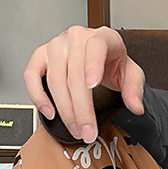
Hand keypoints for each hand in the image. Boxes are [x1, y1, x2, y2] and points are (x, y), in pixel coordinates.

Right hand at [23, 25, 144, 142]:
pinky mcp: (41, 55)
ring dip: (64, 110)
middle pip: (74, 75)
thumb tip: (136, 107)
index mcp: (103, 37)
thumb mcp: (131, 74)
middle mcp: (77, 37)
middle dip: (81, 109)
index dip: (93, 66)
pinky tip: (50, 112)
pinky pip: (31, 75)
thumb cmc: (114, 62)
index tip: (93, 86)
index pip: (96, 47)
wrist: (100, 56)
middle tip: (87, 131)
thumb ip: (135, 89)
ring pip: (55, 80)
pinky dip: (38, 96)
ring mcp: (56, 45)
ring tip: (76, 129)